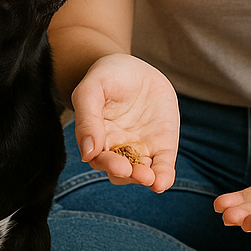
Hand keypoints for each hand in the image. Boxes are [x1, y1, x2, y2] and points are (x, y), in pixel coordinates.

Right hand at [70, 52, 178, 192]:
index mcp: (98, 138)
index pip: (100, 159)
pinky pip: (163, 165)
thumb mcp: (91, 89)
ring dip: (145, 178)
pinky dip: (164, 176)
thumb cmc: (106, 76)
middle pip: (120, 170)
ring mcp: (141, 148)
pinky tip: (163, 183)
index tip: (117, 165)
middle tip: (130, 171)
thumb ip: (87, 119)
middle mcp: (118, 149)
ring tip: (150, 179)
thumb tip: (87, 153)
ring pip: (141, 172)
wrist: (134, 67)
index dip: (108, 164)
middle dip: (126, 174)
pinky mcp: (162, 145)